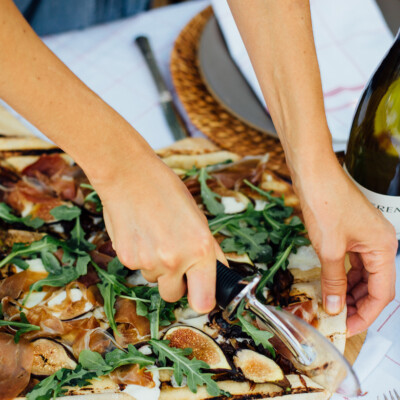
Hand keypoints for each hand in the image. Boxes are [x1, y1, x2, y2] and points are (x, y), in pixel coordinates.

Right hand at [90, 148, 226, 312]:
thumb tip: (217, 273)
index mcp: (201, 249)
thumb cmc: (167, 191)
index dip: (202, 300)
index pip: (204, 303)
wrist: (130, 176)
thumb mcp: (199, 219)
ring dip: (156, 267)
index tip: (200, 294)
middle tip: (173, 258)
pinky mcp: (126, 259)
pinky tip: (140, 234)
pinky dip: (140, 257)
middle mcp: (175, 260)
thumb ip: (208, 251)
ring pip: (154, 280)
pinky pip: (137, 268)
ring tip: (155, 236)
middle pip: (174, 296)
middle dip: (175, 283)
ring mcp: (148, 262)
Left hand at [292, 152, 396, 336]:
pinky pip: (353, 261)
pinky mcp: (352, 232)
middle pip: (374, 284)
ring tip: (332, 306)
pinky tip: (331, 285)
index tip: (348, 328)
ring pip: (363, 274)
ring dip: (350, 291)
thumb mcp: (329, 248)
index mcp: (383, 248)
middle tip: (337, 319)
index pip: (382, 293)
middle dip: (357, 304)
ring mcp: (366, 237)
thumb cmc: (325, 203)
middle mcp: (380, 243)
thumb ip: (333, 280)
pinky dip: (343, 275)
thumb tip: (334, 307)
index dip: (365, 314)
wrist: (314, 173)